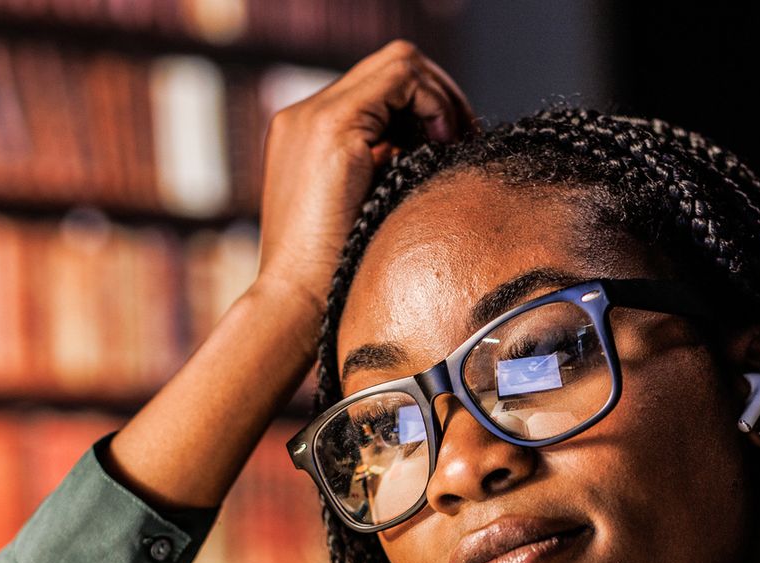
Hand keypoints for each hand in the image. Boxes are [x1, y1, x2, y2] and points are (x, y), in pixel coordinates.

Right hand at [255, 39, 477, 321]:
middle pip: (391, 67)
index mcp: (307, 134)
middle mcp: (303, 115)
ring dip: (439, 96)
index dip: (424, 108)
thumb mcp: (364, 208)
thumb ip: (385, 169)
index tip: (452, 145)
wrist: (295, 304)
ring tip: (454, 142)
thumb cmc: (333, 275)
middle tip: (464, 138)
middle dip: (439, 96)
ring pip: (399, 61)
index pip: (379, 91)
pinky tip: (442, 143)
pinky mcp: (332, 127)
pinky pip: (401, 77)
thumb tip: (435, 147)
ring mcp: (313, 116)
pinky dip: (433, 101)